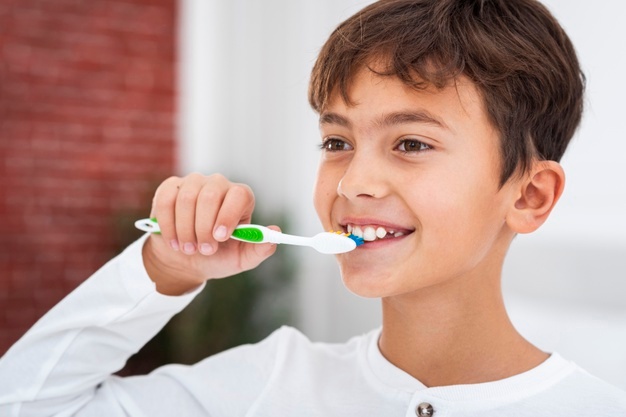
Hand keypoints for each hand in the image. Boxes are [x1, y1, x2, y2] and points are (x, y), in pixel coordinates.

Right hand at [142, 173, 277, 294]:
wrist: (185, 260)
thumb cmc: (217, 256)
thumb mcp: (241, 259)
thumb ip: (259, 248)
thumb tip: (276, 232)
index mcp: (240, 198)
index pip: (238, 195)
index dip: (228, 215)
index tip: (220, 237)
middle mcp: (218, 185)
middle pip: (209, 196)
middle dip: (204, 228)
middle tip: (204, 250)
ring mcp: (193, 183)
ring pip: (186, 199)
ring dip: (186, 230)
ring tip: (189, 249)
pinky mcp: (170, 187)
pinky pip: (166, 200)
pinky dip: (168, 225)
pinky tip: (173, 241)